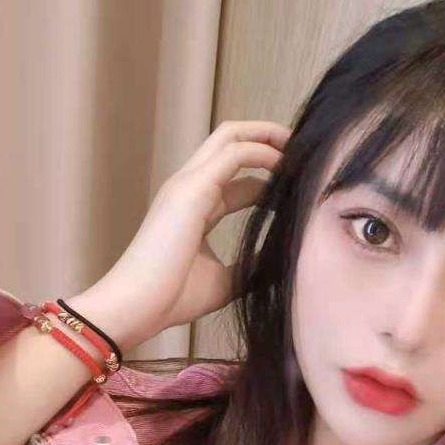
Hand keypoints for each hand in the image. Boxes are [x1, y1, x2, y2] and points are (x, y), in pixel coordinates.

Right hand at [68, 119, 291, 351]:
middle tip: (307, 151)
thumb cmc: (171, 298)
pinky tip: (288, 165)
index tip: (300, 185)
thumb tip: (281, 263)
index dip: (269, 177)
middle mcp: (190, 187)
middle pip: (231, 142)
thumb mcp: (225, 282)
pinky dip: (263, 152)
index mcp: (195, 207)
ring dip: (270, 137)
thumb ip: (250, 267)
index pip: (236, 179)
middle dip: (270, 139)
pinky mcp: (191, 189)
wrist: (136, 307)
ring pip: (231, 137)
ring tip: (303, 148)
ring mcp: (187, 183)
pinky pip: (234, 154)